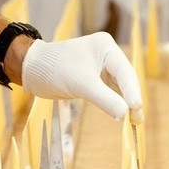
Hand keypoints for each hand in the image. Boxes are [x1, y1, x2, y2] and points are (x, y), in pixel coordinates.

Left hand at [21, 33, 143, 124]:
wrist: (31, 69)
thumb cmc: (54, 69)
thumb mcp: (81, 85)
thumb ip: (105, 99)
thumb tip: (125, 114)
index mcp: (106, 46)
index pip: (124, 71)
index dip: (132, 91)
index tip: (137, 108)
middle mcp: (107, 54)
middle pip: (125, 79)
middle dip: (131, 99)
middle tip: (137, 120)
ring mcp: (101, 66)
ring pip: (119, 87)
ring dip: (125, 103)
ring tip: (134, 121)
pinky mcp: (94, 78)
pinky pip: (109, 91)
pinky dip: (115, 103)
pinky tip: (122, 114)